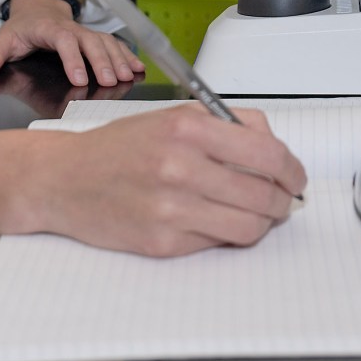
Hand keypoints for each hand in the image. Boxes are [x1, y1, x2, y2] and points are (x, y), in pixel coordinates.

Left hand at [0, 0, 143, 87]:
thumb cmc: (23, 28)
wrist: (38, 9)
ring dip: (119, 59)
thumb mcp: (4, 38)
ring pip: (106, 42)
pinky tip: (138, 68)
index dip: (73, 59)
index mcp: (50, 29)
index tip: (79, 78)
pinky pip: (114, 44)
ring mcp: (86, 32)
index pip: (64, 41)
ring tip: (128, 77)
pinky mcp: (95, 38)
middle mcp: (72, 29)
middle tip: (111, 81)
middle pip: (91, 41)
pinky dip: (127, 55)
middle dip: (103, 61)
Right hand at [0, 106, 308, 255]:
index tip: (295, 176)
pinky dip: (224, 233)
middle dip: (283, 201)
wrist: (64, 180)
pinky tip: (211, 219)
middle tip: (282, 199)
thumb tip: (273, 148)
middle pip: (264, 195)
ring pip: (248, 227)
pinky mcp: (163, 243)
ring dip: (262, 222)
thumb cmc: (119, 147)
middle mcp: (180, 168)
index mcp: (187, 128)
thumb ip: (226, 126)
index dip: (293, 169)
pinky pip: (217, 243)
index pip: (268, 154)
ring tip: (254, 212)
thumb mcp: (173, 117)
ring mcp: (171, 209)